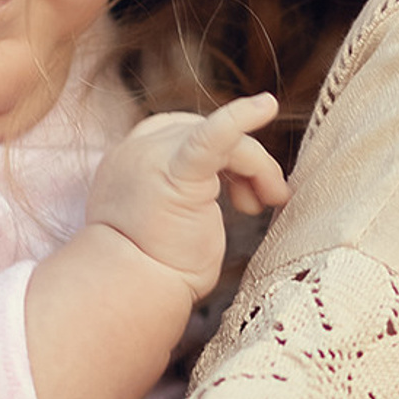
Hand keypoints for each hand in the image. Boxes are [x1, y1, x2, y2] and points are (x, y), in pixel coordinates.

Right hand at [85, 93, 287, 298]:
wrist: (129, 292)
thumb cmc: (148, 267)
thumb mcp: (159, 214)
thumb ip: (178, 188)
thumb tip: (216, 186)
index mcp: (129, 158)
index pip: (184, 133)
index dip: (219, 155)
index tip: (237, 194)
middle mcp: (137, 148)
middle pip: (208, 132)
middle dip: (245, 163)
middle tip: (264, 202)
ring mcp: (154, 156)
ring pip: (226, 142)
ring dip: (258, 169)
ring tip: (269, 203)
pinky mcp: (178, 174)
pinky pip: (212, 137)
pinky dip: (240, 118)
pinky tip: (266, 106)